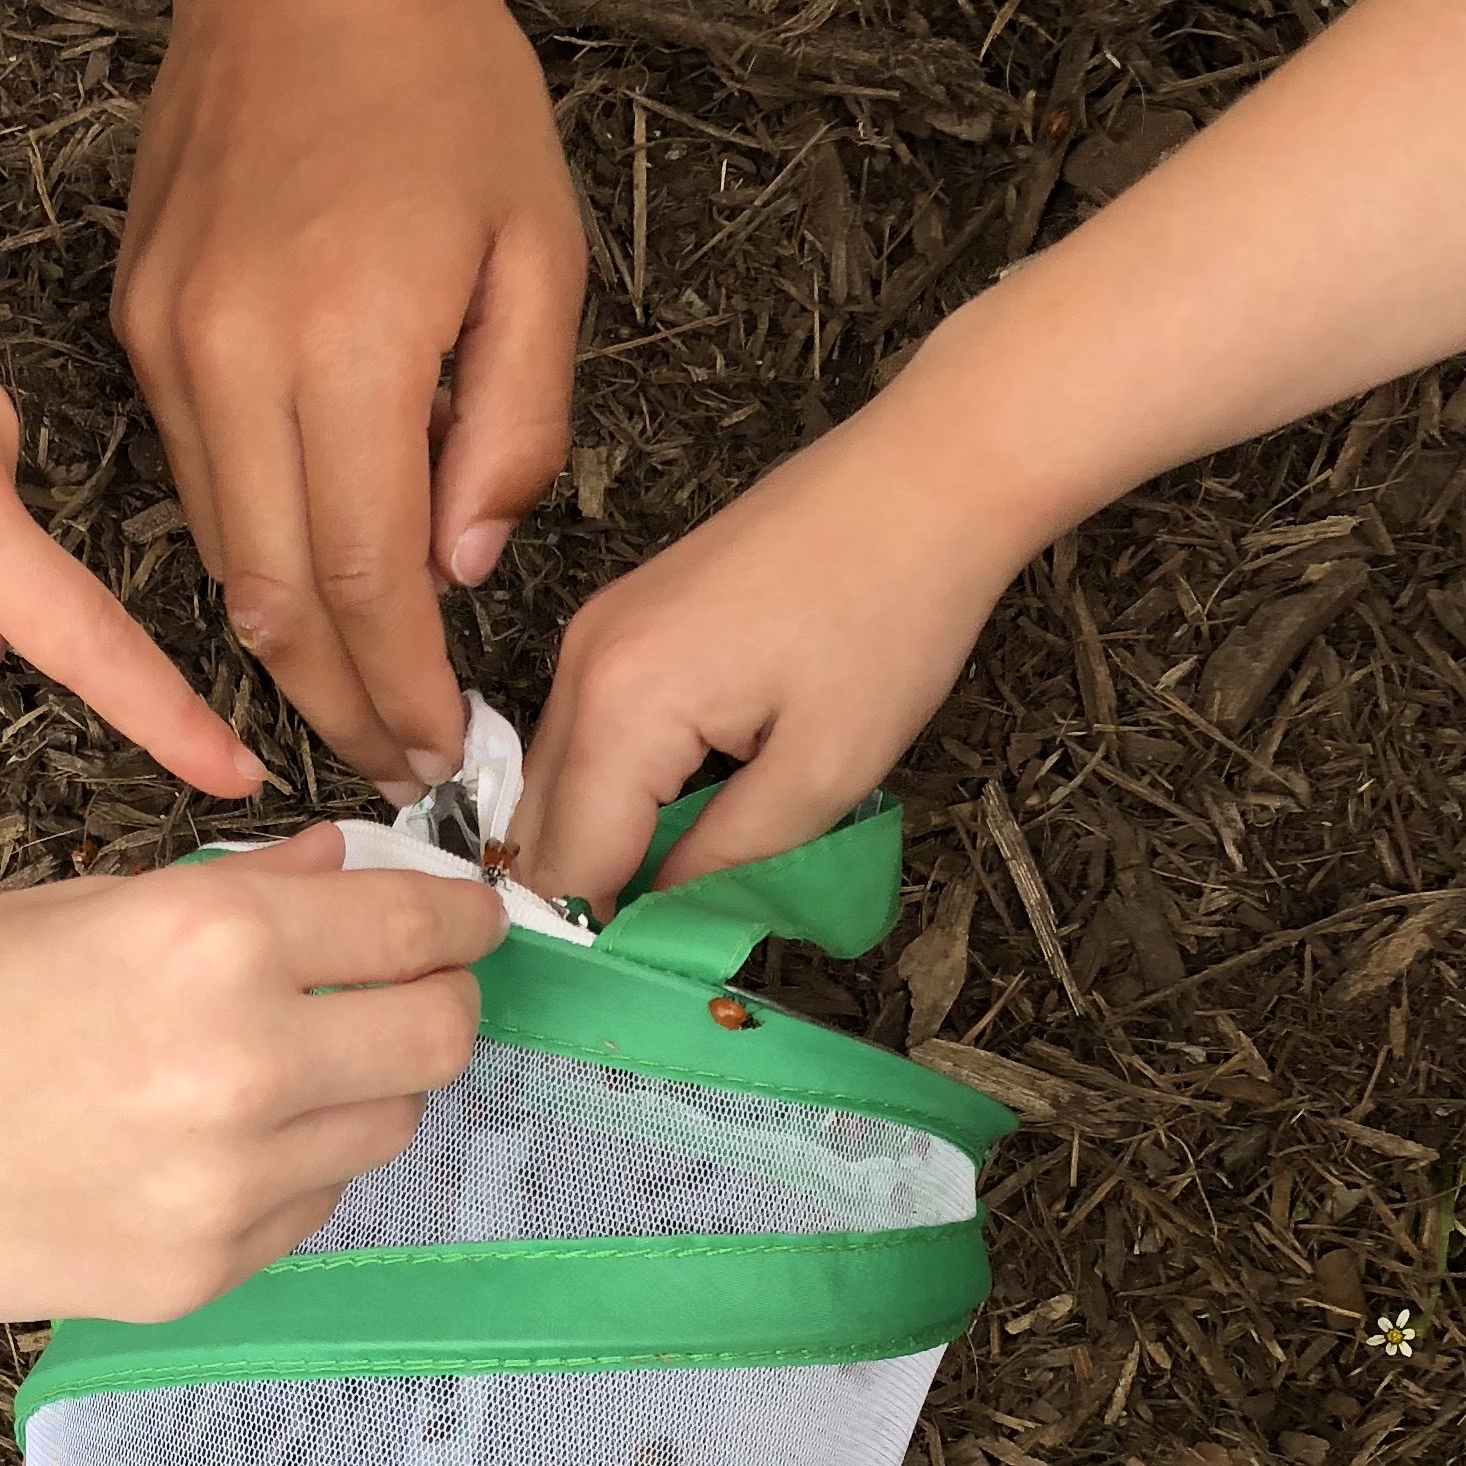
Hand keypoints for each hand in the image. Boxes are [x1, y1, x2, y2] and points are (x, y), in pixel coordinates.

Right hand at [0, 824, 497, 1335]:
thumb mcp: (80, 904)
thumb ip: (235, 893)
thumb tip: (343, 871)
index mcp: (211, 938)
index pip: (421, 925)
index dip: (462, 916)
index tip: (466, 917)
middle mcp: (244, 1061)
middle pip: (441, 1037)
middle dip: (434, 1003)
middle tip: (393, 990)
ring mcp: (228, 1182)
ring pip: (385, 1128)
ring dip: (353, 1090)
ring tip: (251, 1068)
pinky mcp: (202, 1270)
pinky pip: (308, 1207)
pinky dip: (283, 1170)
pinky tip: (185, 1145)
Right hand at [113, 0, 582, 789]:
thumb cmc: (441, 87)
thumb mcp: (543, 255)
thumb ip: (513, 430)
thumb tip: (463, 571)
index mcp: (351, 343)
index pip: (369, 581)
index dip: (402, 689)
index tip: (439, 753)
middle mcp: (235, 358)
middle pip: (275, 598)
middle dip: (339, 704)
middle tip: (397, 766)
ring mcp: (169, 345)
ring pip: (222, 554)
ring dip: (290, 646)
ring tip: (361, 700)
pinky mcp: (137, 325)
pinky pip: (194, 477)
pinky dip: (253, 549)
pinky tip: (315, 580)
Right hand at [512, 380, 1017, 915]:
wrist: (923, 478)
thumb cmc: (890, 617)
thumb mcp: (822, 774)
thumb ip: (725, 863)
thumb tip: (662, 922)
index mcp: (623, 708)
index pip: (567, 866)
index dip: (600, 938)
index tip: (643, 987)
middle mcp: (581, 665)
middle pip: (542, 825)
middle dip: (589, 896)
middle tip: (659, 953)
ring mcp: (594, 633)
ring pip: (559, 780)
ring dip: (604, 841)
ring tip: (674, 891)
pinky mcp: (622, 618)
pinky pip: (588, 732)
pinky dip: (618, 788)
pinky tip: (680, 816)